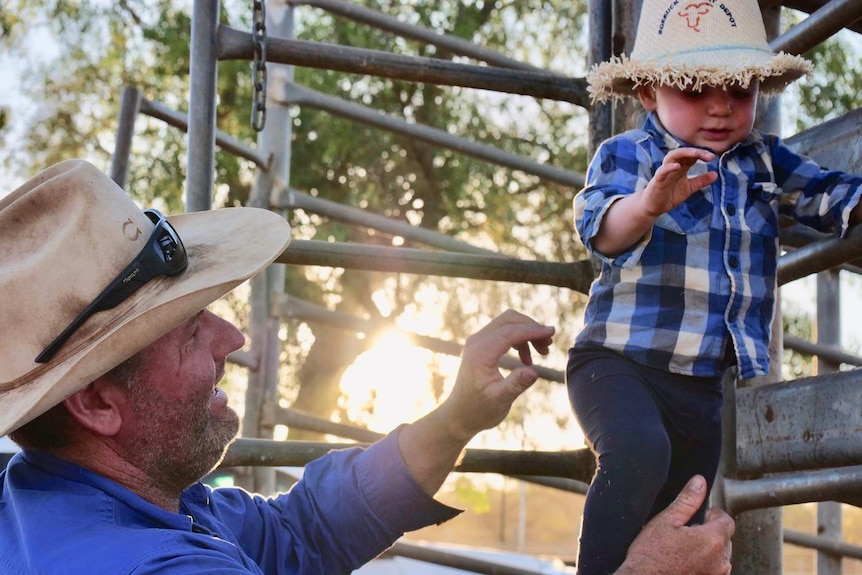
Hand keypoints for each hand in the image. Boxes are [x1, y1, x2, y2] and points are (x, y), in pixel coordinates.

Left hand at [397, 310, 553, 494]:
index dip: (532, 330)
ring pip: (507, 324)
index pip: (510, 331)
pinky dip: (519, 340)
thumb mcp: (499, 401)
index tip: (552, 333)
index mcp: (480, 353)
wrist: (460, 415)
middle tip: (548, 345)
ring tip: (543, 352)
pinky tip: (527, 360)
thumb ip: (516, 385)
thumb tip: (534, 372)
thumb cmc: (478, 411)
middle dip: (531, 328)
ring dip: (527, 333)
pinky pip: (503, 333)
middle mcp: (476, 342)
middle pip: (509, 320)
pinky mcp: (481, 346)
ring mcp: (477, 342)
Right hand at [592, 147, 716, 255]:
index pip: (691, 156)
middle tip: (710, 156)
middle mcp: (673, 167)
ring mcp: (664, 172)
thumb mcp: (689, 188)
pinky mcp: (657, 181)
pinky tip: (677, 166)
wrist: (653, 207)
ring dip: (684, 153)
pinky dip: (669, 167)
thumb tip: (716, 174)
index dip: (702, 154)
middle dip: (696, 152)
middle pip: (683, 153)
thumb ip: (701, 181)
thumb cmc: (669, 195)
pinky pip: (662, 171)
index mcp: (681, 167)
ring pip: (672, 156)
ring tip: (696, 154)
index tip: (713, 157)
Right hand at [617, 475, 734, 574]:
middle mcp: (720, 561)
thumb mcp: (665, 521)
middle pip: (725, 539)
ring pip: (720, 557)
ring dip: (709, 550)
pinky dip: (704, 564)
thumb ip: (686, 501)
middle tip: (689, 531)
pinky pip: (714, 571)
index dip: (714, 514)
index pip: (727, 520)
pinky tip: (685, 562)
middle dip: (711, 532)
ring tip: (685, 549)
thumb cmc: (651, 557)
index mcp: (711, 540)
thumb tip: (699, 483)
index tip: (703, 514)